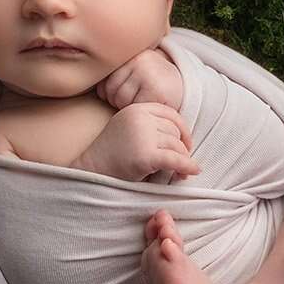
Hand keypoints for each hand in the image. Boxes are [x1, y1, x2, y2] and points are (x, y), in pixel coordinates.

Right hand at [77, 102, 199, 181]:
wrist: (91, 172)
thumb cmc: (112, 155)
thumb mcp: (130, 129)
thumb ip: (152, 126)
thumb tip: (186, 137)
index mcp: (136, 109)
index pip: (171, 114)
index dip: (183, 130)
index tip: (186, 144)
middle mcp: (140, 118)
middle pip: (175, 131)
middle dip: (182, 149)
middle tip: (181, 166)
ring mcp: (142, 136)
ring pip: (177, 147)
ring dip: (183, 161)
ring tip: (179, 174)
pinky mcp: (145, 155)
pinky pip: (176, 160)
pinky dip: (187, 166)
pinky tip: (192, 172)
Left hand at [98, 47, 184, 111]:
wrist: (181, 89)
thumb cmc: (148, 84)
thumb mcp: (130, 71)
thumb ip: (112, 72)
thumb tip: (79, 80)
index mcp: (129, 53)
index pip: (104, 80)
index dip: (110, 93)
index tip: (127, 91)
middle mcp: (138, 59)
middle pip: (110, 89)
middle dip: (119, 100)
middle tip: (136, 98)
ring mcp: (147, 72)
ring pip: (119, 99)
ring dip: (128, 107)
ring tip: (142, 100)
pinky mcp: (155, 89)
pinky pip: (132, 107)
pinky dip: (139, 111)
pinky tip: (150, 104)